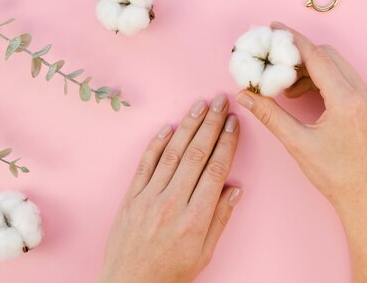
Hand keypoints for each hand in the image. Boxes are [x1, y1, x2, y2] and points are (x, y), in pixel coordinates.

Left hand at [97, 94, 241, 282]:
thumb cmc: (171, 272)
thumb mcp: (204, 253)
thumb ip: (220, 219)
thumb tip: (235, 189)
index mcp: (195, 218)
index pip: (215, 169)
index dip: (227, 143)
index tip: (235, 123)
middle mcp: (172, 203)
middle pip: (196, 154)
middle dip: (211, 124)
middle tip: (221, 101)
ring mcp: (148, 198)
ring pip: (172, 153)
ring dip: (188, 126)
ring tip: (200, 105)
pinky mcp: (131, 197)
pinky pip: (145, 164)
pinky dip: (156, 144)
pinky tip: (168, 127)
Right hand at [236, 22, 366, 282]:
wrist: (364, 195)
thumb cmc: (334, 174)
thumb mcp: (298, 143)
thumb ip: (270, 115)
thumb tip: (245, 94)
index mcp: (347, 100)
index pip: (317, 57)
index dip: (293, 40)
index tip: (274, 29)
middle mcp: (362, 93)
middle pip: (327, 55)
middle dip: (299, 54)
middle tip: (274, 61)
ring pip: (336, 65)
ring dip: (309, 68)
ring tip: (285, 86)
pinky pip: (343, 78)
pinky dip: (321, 78)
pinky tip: (302, 94)